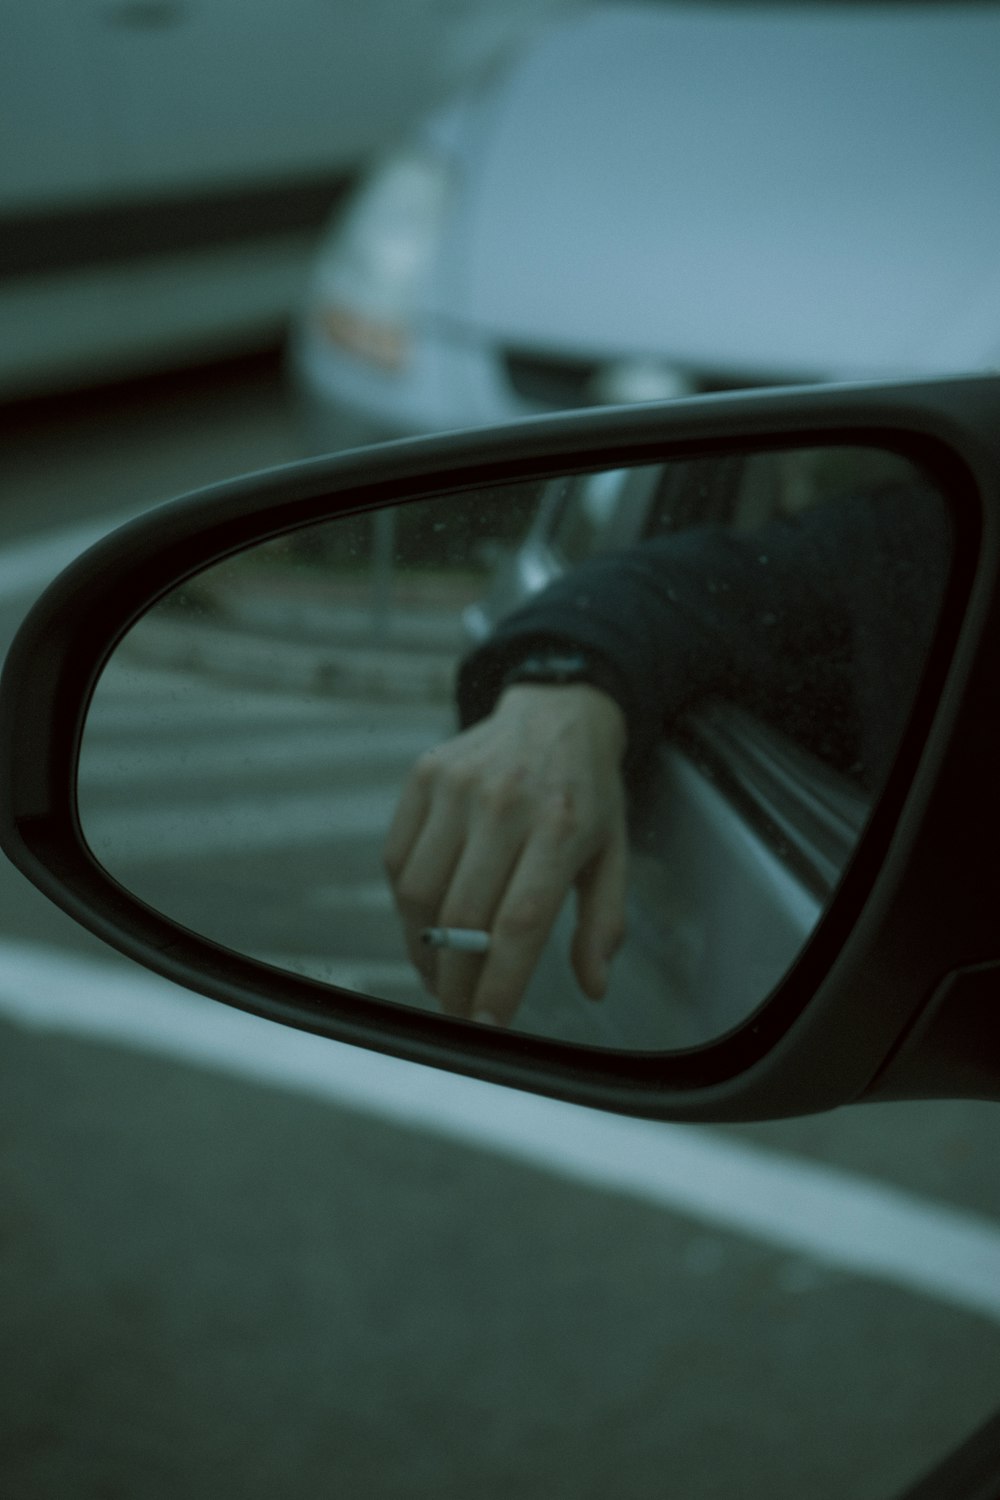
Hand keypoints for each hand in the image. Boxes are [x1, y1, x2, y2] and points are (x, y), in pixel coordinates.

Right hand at [384, 683, 628, 1027]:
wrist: (556, 712)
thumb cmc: (587, 793)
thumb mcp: (615, 853)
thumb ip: (604, 922)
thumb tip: (593, 984)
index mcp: (561, 825)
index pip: (519, 921)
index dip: (498, 981)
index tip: (486, 1023)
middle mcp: (505, 802)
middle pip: (462, 916)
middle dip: (454, 980)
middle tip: (458, 1009)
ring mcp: (458, 785)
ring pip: (418, 891)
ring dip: (422, 947)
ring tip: (440, 970)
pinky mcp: (424, 776)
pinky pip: (397, 857)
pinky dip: (406, 902)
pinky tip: (427, 919)